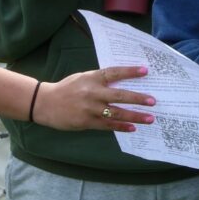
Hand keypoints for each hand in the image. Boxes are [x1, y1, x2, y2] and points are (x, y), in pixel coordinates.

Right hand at [32, 66, 156, 132]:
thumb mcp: (82, 78)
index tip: (145, 71)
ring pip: (116, 113)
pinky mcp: (87, 122)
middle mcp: (92, 92)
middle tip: (153, 101)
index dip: (130, 72)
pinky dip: (121, 127)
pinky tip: (132, 128)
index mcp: (92, 78)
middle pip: (119, 95)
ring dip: (134, 116)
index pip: (114, 73)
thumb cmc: (67, 88)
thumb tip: (121, 82)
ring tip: (149, 118)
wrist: (45, 103)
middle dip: (138, 99)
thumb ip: (100, 80)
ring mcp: (90, 108)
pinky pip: (107, 125)